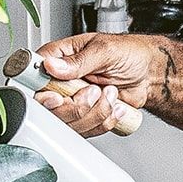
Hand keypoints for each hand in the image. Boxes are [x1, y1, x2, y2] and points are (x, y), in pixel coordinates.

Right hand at [34, 32, 159, 136]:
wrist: (148, 72)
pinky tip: (114, 106)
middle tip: (95, 91)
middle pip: (48, 107)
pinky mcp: (83, 116)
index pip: (34, 77)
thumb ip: (78, 61)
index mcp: (59, 57)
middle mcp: (60, 81)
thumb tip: (51, 65)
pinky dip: (103, 121)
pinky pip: (85, 130)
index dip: (42, 92)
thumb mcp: (105, 51)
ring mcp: (71, 100)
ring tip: (111, 93)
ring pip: (67, 122)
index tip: (57, 97)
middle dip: (76, 106)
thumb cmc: (129, 53)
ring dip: (95, 112)